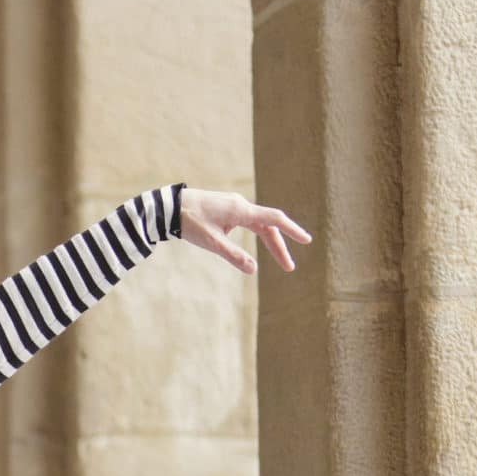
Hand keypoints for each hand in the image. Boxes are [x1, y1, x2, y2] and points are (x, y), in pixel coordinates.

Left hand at [180, 188, 310, 275]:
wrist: (170, 207)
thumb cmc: (189, 222)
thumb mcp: (211, 242)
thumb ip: (232, 255)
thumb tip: (253, 270)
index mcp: (240, 210)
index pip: (273, 220)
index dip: (291, 231)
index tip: (306, 240)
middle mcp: (241, 205)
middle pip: (268, 226)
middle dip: (280, 247)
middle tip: (289, 268)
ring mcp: (234, 206)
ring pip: (259, 225)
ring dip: (270, 242)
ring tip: (281, 260)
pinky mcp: (227, 209)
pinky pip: (250, 222)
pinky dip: (259, 234)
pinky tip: (260, 244)